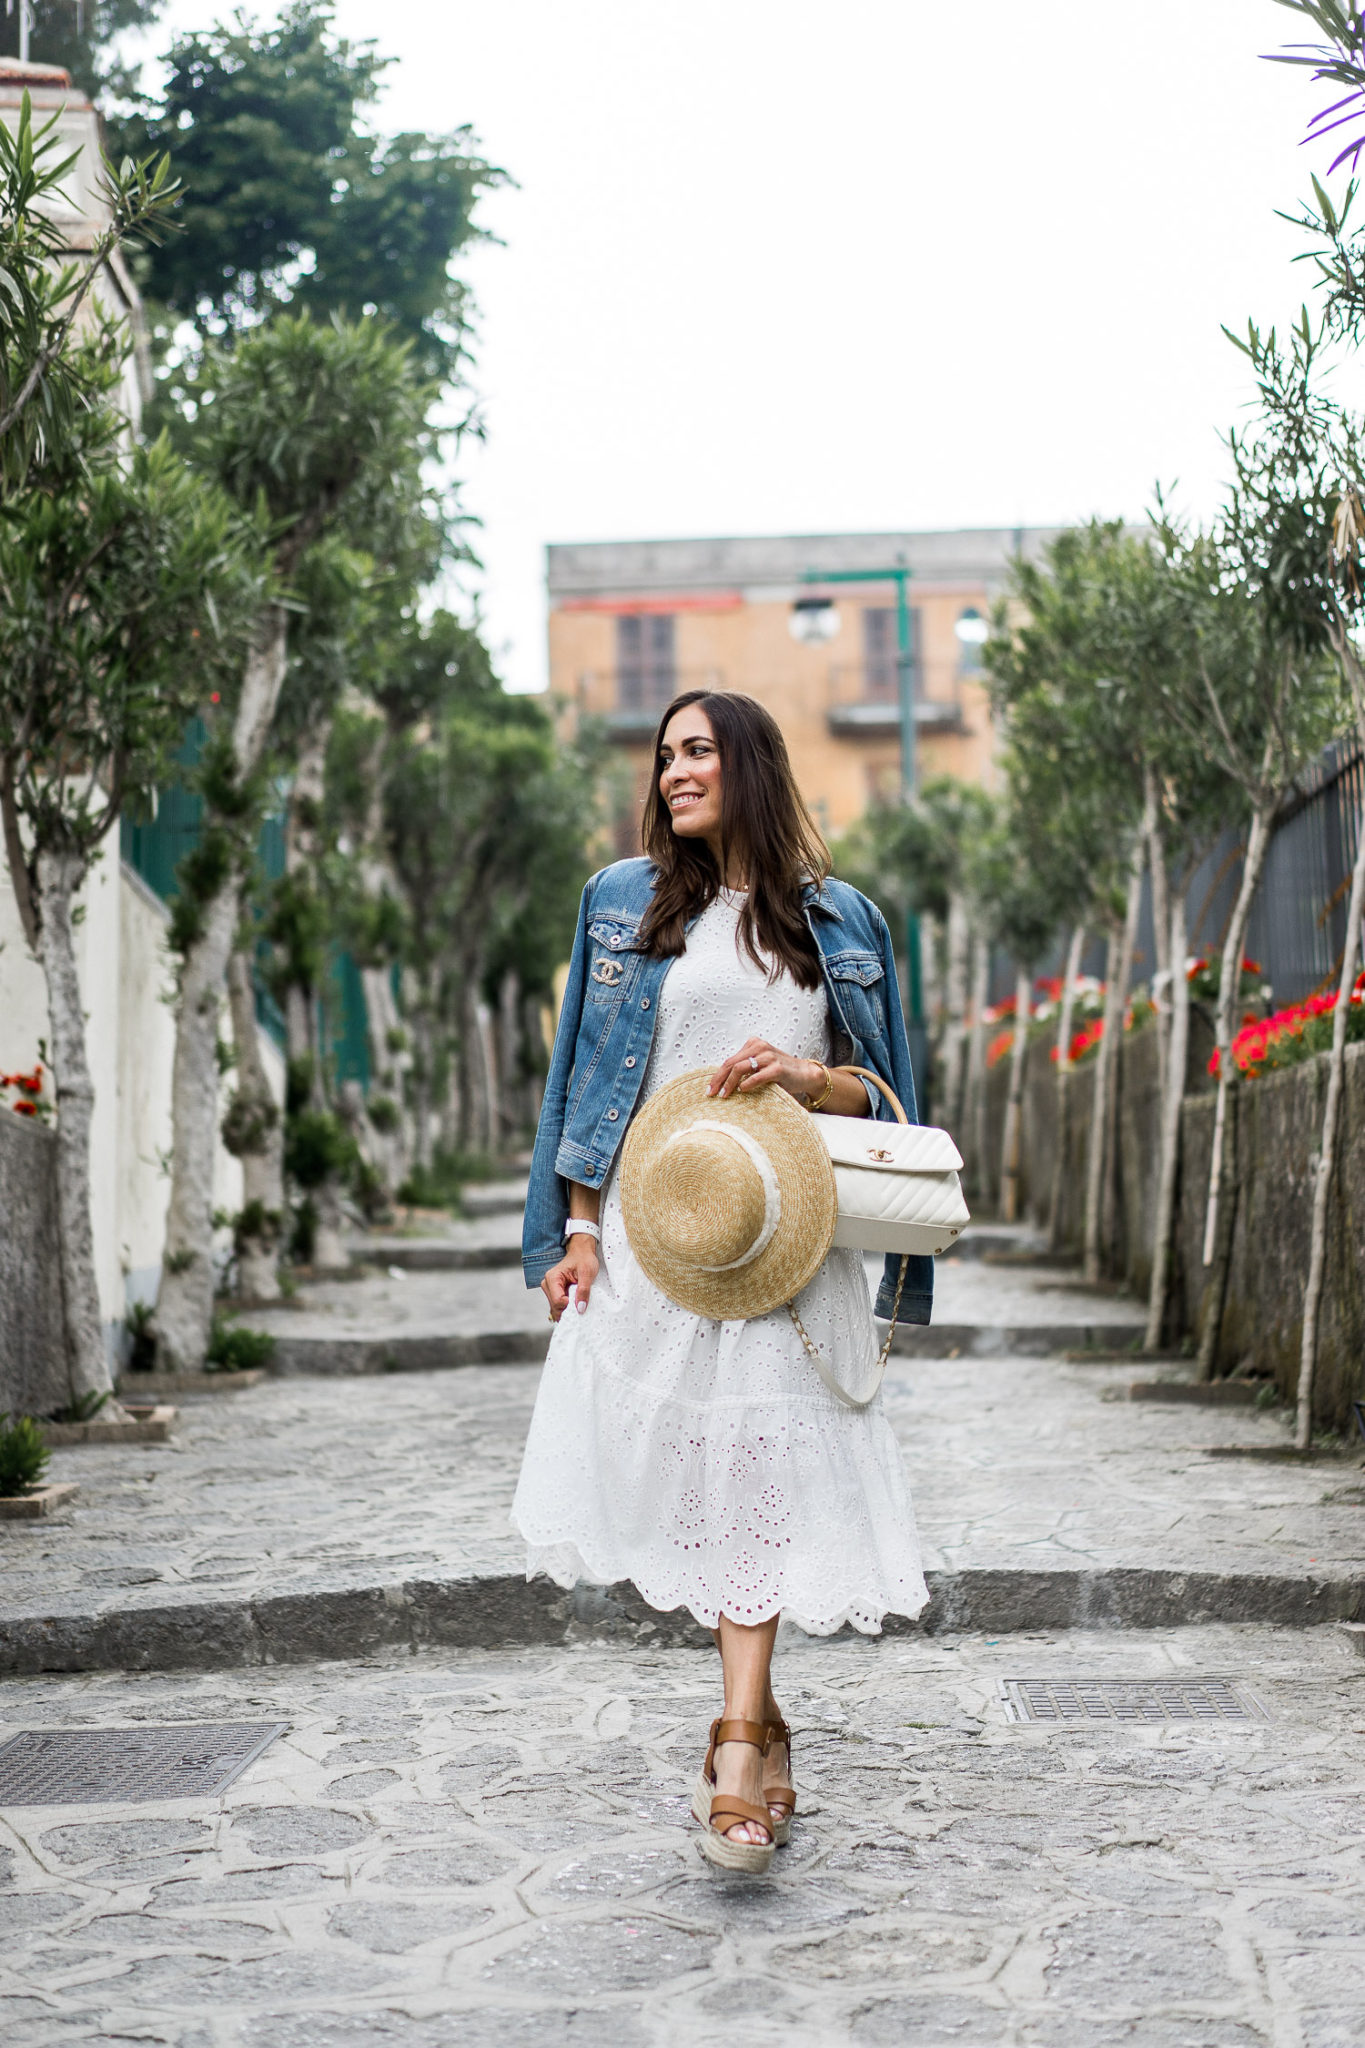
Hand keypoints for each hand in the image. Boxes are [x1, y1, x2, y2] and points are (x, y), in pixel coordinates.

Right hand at [542, 1237, 599, 1321]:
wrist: (582, 1252)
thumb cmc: (583, 1259)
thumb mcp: (587, 1273)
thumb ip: (583, 1290)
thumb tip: (580, 1308)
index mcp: (553, 1278)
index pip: (557, 1300)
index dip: (569, 1305)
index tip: (579, 1301)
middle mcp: (548, 1284)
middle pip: (555, 1306)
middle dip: (568, 1309)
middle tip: (580, 1302)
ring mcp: (550, 1289)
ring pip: (556, 1308)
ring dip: (567, 1308)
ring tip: (577, 1299)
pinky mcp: (554, 1292)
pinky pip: (558, 1306)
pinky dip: (566, 1308)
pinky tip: (574, 1303)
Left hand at [707, 1038, 824, 1104]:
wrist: (804, 1074)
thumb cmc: (780, 1073)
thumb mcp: (759, 1066)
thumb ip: (744, 1069)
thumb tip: (721, 1083)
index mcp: (753, 1044)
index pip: (729, 1060)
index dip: (717, 1075)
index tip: (709, 1089)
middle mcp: (759, 1047)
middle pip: (731, 1063)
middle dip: (718, 1079)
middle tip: (711, 1093)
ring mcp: (768, 1056)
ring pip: (740, 1068)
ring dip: (729, 1083)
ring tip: (724, 1095)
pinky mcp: (777, 1068)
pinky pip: (757, 1076)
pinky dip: (747, 1084)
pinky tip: (742, 1090)